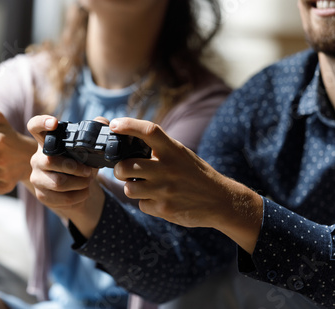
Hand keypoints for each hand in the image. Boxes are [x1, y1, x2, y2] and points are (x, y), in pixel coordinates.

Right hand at [27, 115, 105, 237]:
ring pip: (58, 182)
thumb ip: (96, 132)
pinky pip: (62, 197)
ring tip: (87, 181)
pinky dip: (79, 196)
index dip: (42, 122)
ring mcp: (37, 177)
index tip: (54, 123)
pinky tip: (83, 192)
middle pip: (50, 161)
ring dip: (80, 183)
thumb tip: (102, 121)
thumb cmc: (82, 165)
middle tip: (88, 171)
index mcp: (48, 142)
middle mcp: (37, 158)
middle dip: (75, 168)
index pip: (35, 126)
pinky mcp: (41, 195)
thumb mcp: (89, 149)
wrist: (78, 191)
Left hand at [110, 117, 262, 253]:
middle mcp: (167, 169)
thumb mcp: (181, 154)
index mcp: (173, 150)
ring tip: (144, 186)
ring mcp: (165, 190)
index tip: (114, 125)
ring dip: (132, 188)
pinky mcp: (164, 209)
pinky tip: (160, 199)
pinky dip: (146, 203)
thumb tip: (130, 139)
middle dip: (119, 169)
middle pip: (125, 166)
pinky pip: (141, 204)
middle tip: (124, 171)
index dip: (128, 125)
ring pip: (128, 189)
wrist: (220, 201)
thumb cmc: (196, 174)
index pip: (148, 131)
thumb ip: (159, 148)